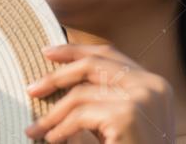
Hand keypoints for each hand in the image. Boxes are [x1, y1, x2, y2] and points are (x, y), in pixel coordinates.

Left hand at [24, 44, 175, 142]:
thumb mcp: (121, 119)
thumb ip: (104, 96)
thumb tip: (62, 76)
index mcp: (154, 83)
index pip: (108, 54)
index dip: (75, 51)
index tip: (48, 52)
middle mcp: (151, 86)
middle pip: (93, 65)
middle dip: (56, 76)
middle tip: (31, 89)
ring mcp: (141, 99)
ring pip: (81, 94)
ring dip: (53, 114)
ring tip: (36, 129)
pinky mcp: (127, 116)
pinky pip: (80, 116)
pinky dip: (60, 128)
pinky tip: (52, 140)